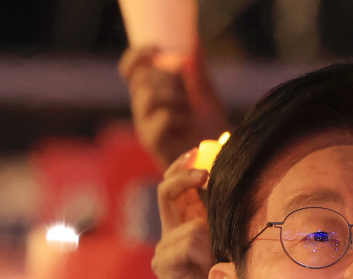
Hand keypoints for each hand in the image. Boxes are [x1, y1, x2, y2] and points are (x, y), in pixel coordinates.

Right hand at [119, 45, 226, 168]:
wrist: (220, 162)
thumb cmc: (211, 132)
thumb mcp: (206, 96)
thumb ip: (197, 72)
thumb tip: (193, 41)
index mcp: (151, 97)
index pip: (131, 71)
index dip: (137, 56)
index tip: (156, 47)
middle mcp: (144, 112)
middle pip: (141, 80)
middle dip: (166, 78)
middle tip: (186, 91)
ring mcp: (146, 128)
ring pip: (147, 95)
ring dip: (173, 95)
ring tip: (189, 108)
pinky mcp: (153, 145)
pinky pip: (161, 117)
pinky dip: (178, 115)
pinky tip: (188, 124)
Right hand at [154, 152, 221, 278]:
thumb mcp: (230, 241)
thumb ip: (226, 216)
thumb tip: (244, 179)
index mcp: (186, 222)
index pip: (177, 182)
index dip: (187, 163)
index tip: (206, 147)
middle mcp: (171, 232)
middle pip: (167, 189)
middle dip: (185, 174)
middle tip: (204, 169)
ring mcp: (164, 248)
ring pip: (189, 224)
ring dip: (210, 237)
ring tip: (216, 259)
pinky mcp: (162, 264)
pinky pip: (187, 242)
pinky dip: (202, 251)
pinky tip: (206, 268)